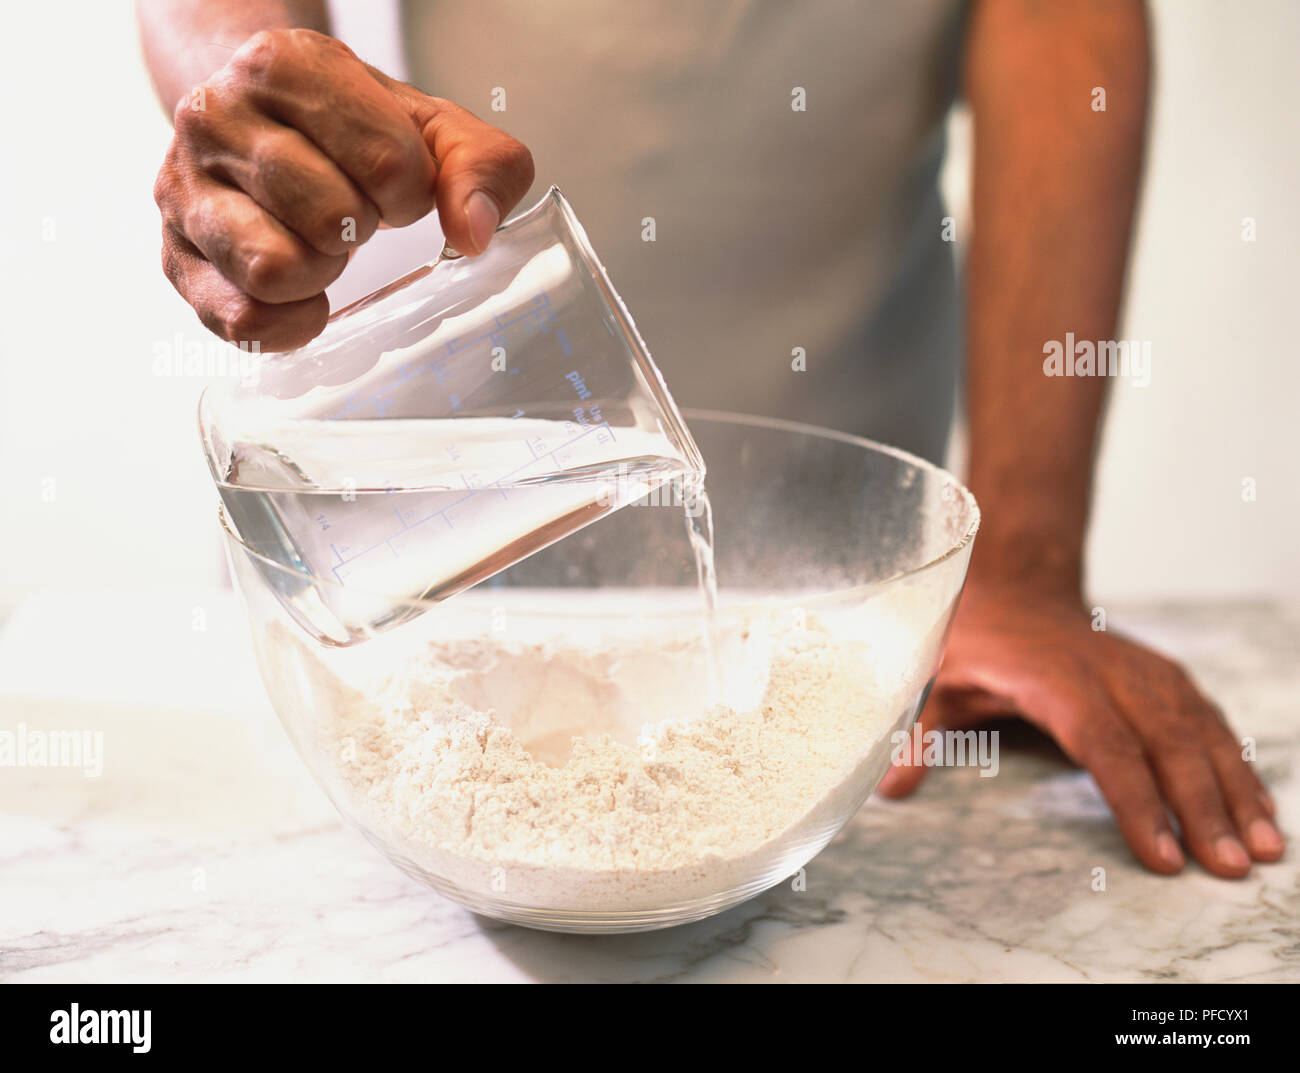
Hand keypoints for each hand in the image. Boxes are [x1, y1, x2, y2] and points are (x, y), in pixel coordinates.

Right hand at [152, 28, 533, 349]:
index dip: (412, 191)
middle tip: (351, 211)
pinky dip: (289, 323)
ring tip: (317, 242)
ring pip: (275, 269)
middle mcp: (215, 116)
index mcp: (283, 65)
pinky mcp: (174, 255)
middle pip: (333, 219)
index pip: (388, 163)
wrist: (260, 119)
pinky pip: (242, 320)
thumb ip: (482, 164)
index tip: (393, 181)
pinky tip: (301, 292)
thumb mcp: (429, 126)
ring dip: (320, 271)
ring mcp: (182, 187)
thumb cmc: (349, 128)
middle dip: (362, 228)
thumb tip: (474, 233)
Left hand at [878, 579, 1284, 877]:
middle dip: (1202, 807)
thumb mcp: (937, 680)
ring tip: (1264, 846)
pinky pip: (1208, 720)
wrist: (1013, 583)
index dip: (1135, 801)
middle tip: (1228, 866)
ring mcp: (1143, 671)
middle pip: (1166, 743)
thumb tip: (888, 790)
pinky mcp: (1163, 675)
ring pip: (1199, 731)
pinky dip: (1237, 761)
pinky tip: (1259, 804)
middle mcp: (1110, 672)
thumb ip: (919, 734)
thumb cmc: (974, 640)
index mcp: (1055, 679)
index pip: (1104, 745)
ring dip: (1235, 788)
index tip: (1162, 856)